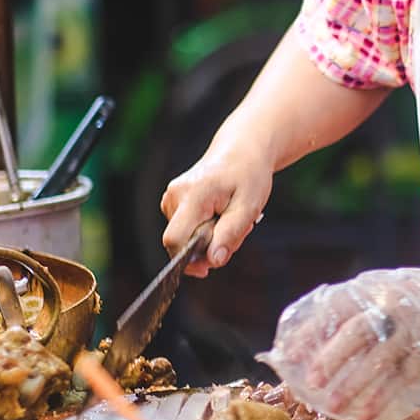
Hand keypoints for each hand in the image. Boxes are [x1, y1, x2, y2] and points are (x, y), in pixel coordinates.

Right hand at [160, 141, 272, 276]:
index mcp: (193, 195)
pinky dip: (204, 230)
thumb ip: (229, 235)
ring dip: (209, 238)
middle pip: (180, 242)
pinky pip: (185, 229)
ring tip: (230, 218)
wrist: (242, 151)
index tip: (208, 268)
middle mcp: (175, 195)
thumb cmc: (248, 175)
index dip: (188, 261)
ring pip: (184, 237)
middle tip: (236, 230)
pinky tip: (219, 215)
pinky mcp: (173, 201)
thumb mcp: (248, 207)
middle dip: (207, 247)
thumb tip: (212, 261)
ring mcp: (171, 197)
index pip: (175, 239)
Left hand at [257, 266, 419, 419]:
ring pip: (383, 361)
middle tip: (311, 382)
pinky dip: (385, 400)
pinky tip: (366, 417)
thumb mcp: (384, 291)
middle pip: (360, 332)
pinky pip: (406, 381)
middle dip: (333, 358)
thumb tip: (306, 343)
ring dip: (358, 387)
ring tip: (336, 408)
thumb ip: (352, 310)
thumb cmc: (415, 301)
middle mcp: (395, 308)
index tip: (288, 353)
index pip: (337, 308)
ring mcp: (416, 332)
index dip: (311, 330)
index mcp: (376, 290)